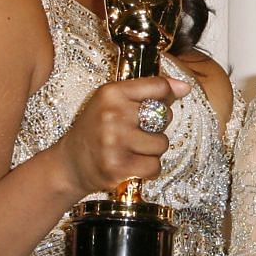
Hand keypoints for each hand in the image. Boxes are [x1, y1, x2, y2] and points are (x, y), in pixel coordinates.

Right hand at [55, 75, 189, 196]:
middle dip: (155, 126)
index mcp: (112, 92)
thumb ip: (149, 91)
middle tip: (133, 132)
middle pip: (164, 116)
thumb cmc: (96, 130)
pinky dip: (148, 169)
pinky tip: (131, 164)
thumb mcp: (114, 102)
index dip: (166, 97)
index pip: (159, 86)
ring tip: (131, 149)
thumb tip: (185, 88)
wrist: (70, 164)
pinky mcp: (118, 166)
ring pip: (162, 143)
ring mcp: (115, 141)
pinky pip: (155, 166)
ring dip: (152, 150)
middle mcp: (113, 114)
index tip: (159, 104)